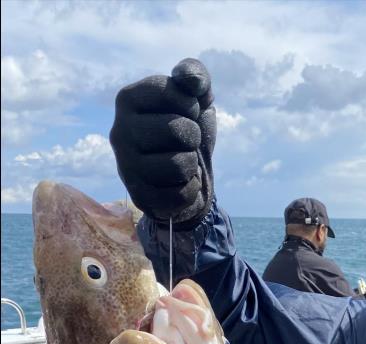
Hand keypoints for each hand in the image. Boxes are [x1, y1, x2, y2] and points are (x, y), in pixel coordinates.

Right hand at [109, 58, 215, 227]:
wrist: (191, 175)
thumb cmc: (190, 130)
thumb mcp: (197, 99)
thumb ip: (195, 76)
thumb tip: (186, 77)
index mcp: (127, 99)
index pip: (173, 93)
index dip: (192, 105)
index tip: (187, 112)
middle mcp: (119, 131)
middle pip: (178, 131)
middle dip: (194, 137)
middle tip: (185, 141)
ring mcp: (126, 166)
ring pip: (179, 164)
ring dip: (192, 164)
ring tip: (182, 161)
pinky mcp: (139, 196)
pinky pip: (180, 193)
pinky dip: (190, 189)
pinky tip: (179, 183)